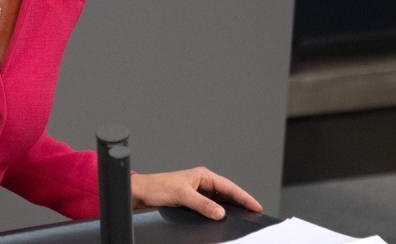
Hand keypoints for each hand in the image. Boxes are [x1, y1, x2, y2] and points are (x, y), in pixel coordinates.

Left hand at [130, 167, 261, 220]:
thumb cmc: (156, 188)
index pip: (229, 186)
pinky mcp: (190, 202)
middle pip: (226, 194)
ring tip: (242, 217)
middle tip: (254, 213)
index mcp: (202, 175)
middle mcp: (200, 182)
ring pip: (218, 202)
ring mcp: (196, 192)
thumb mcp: (182, 196)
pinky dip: (216, 214)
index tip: (256, 205)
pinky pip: (209, 208)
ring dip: (229, 209)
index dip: (244, 197)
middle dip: (240, 203)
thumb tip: (220, 213)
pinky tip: (220, 221)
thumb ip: (203, 204)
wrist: (140, 194)